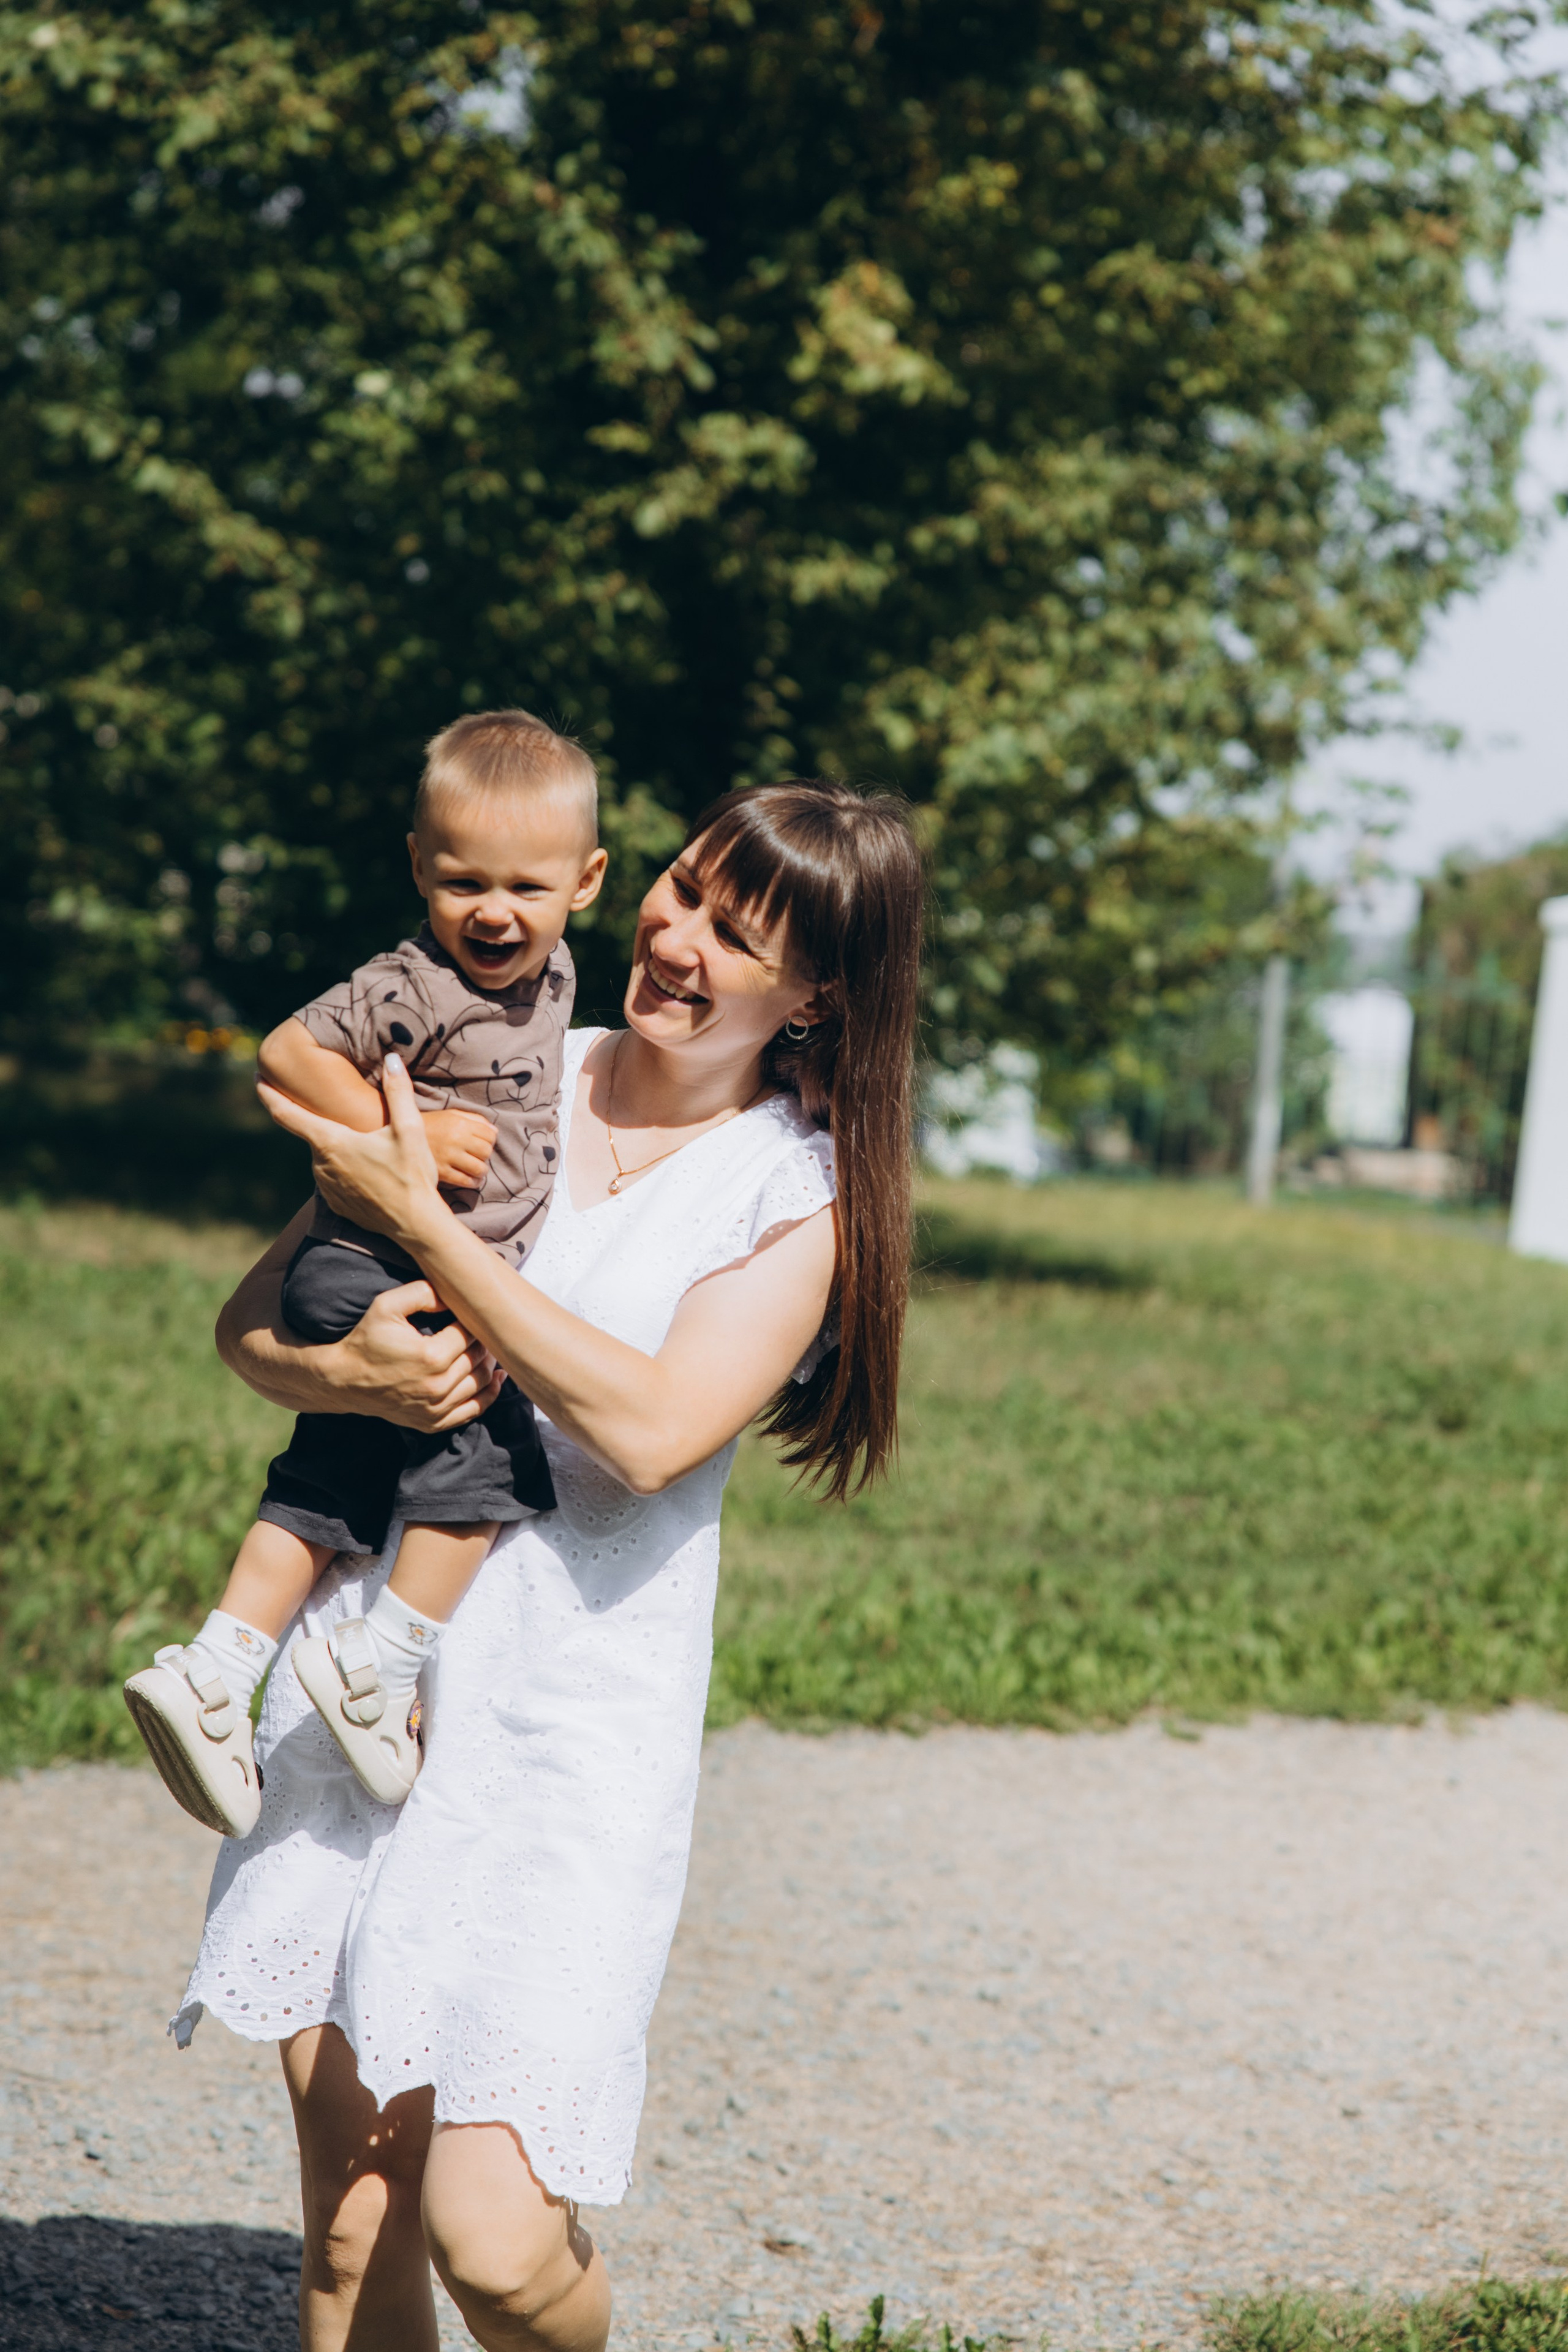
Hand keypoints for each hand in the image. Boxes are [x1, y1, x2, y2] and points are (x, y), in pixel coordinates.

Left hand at [259, 1053, 445, 1250]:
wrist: (417, 1225)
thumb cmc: (412, 1175)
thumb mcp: (410, 1129)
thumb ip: (398, 1091)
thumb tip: (392, 1059)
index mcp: (331, 1142)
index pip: (286, 1114)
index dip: (269, 1094)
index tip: (257, 1077)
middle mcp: (320, 1165)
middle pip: (317, 1134)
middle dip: (331, 1126)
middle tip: (359, 1125)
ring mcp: (327, 1187)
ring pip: (327, 1157)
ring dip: (341, 1149)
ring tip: (375, 1154)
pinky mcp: (337, 1204)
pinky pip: (335, 1179)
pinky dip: (348, 1171)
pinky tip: (375, 1174)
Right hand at [332, 1279, 503, 1432]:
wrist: (343, 1381)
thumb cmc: (366, 1340)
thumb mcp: (387, 1305)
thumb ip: (422, 1292)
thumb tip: (452, 1294)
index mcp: (431, 1356)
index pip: (469, 1335)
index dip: (474, 1322)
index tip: (472, 1313)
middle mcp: (438, 1386)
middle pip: (478, 1359)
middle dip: (484, 1342)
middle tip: (485, 1330)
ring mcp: (436, 1408)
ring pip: (481, 1385)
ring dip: (490, 1366)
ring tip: (491, 1350)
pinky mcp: (433, 1422)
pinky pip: (473, 1410)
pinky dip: (488, 1395)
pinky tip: (495, 1379)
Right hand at [422, 1106, 497, 1189]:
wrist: (399, 1134)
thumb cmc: (430, 1124)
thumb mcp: (451, 1114)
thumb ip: (475, 1119)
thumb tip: (495, 1132)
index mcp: (460, 1123)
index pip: (490, 1135)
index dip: (490, 1140)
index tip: (482, 1142)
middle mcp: (456, 1139)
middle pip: (487, 1152)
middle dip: (486, 1155)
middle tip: (478, 1156)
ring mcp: (449, 1157)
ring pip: (479, 1168)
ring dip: (481, 1170)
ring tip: (476, 1169)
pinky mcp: (441, 1172)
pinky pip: (466, 1181)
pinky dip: (473, 1181)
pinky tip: (471, 1178)